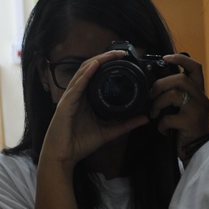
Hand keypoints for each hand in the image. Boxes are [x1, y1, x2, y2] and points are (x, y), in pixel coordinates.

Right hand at [39, 49, 148, 174]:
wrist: (63, 157)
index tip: (123, 59)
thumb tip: (144, 118)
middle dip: (105, 58)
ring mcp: (71, 97)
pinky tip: (96, 65)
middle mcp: (77, 94)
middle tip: (121, 52)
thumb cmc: (80, 144)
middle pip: (90, 69)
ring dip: (98, 61)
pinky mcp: (66, 104)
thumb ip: (125, 125)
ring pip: (84, 72)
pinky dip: (86, 74)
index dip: (107, 64)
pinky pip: (77, 85)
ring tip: (112, 54)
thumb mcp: (108, 133)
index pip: (95, 75)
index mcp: (85, 98)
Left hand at [150, 53, 208, 161]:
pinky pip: (169, 117)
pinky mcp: (192, 122)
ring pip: (173, 94)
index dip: (181, 59)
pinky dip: (161, 124)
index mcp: (199, 92)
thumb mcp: (184, 108)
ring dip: (157, 104)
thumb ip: (176, 95)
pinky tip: (163, 130)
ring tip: (154, 114)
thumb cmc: (186, 129)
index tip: (165, 58)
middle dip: (160, 85)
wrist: (196, 152)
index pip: (195, 68)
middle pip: (180, 79)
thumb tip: (155, 84)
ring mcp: (198, 109)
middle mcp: (201, 98)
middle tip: (151, 95)